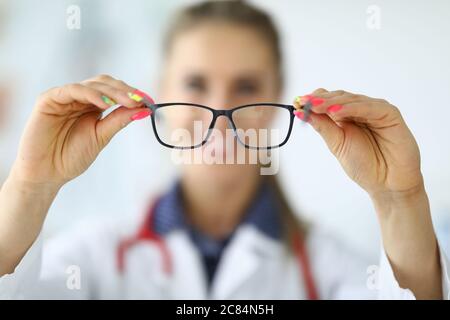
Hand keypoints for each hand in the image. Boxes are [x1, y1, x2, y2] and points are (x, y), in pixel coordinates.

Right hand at [10, 75, 149, 188]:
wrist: (46, 174)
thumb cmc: (71, 157)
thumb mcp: (101, 136)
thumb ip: (118, 120)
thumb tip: (143, 108)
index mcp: (91, 106)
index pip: (114, 91)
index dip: (131, 94)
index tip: (149, 101)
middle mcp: (78, 98)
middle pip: (105, 84)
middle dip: (125, 91)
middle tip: (140, 99)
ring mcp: (64, 97)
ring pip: (92, 84)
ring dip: (112, 91)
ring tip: (129, 101)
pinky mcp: (48, 100)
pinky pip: (72, 90)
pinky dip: (90, 93)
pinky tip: (105, 103)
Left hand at [294, 89, 422, 198]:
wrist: (387, 185)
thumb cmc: (364, 166)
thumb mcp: (337, 144)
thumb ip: (323, 127)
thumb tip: (300, 112)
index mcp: (348, 117)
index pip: (330, 101)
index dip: (314, 100)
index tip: (297, 102)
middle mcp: (362, 110)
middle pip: (340, 97)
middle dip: (320, 100)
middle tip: (304, 102)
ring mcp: (376, 111)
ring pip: (353, 100)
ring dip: (333, 102)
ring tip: (317, 106)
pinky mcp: (391, 114)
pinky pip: (371, 108)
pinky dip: (353, 108)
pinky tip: (336, 112)